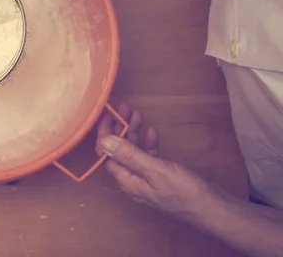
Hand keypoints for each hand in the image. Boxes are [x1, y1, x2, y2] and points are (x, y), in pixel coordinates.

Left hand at [96, 104, 219, 220]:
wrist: (211, 208)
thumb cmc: (184, 193)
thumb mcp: (155, 170)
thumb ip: (129, 155)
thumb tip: (105, 141)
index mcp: (127, 181)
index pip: (106, 154)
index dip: (104, 133)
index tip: (107, 115)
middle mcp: (133, 180)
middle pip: (119, 150)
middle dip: (119, 127)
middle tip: (124, 108)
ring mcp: (146, 178)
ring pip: (133, 150)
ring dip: (134, 131)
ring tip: (137, 114)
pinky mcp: (159, 175)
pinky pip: (147, 155)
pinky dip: (148, 143)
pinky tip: (152, 132)